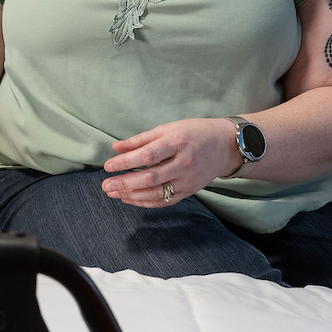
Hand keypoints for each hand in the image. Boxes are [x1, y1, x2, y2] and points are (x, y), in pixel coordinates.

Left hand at [102, 117, 238, 206]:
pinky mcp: (190, 191)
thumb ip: (141, 139)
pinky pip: (165, 201)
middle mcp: (184, 163)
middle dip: (125, 183)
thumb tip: (115, 147)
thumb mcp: (168, 128)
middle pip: (150, 178)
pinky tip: (129, 199)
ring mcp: (188, 180)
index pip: (148, 154)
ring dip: (132, 196)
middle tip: (105, 185)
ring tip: (112, 193)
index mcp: (177, 142)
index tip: (108, 166)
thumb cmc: (194, 133)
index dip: (126, 162)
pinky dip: (145, 202)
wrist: (226, 146)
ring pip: (157, 193)